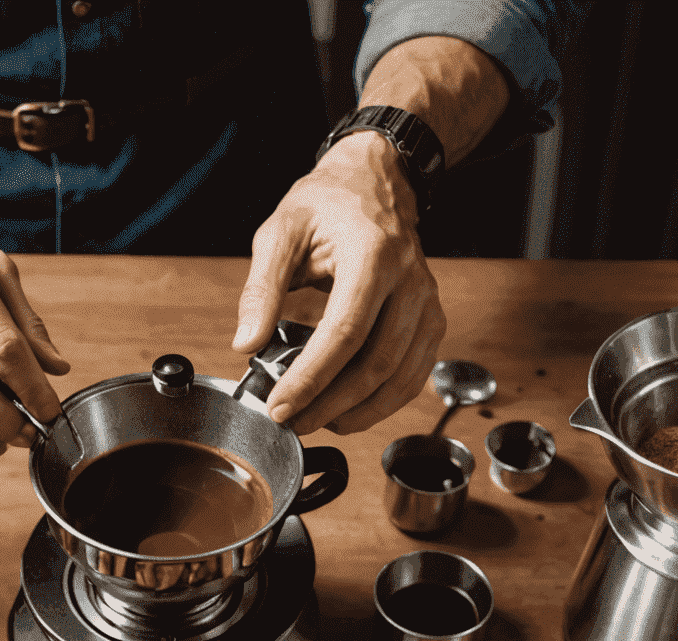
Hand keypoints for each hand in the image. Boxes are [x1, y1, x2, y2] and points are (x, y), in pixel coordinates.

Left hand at [232, 132, 444, 435]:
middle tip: (291, 421)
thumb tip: (246, 344)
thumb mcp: (281, 231)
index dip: (312, 378)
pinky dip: (383, 403)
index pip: (344, 333)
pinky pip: (413, 375)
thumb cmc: (328, 204)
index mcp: (373, 254)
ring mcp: (426, 302)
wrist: (376, 182)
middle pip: (375, 364)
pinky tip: (351, 412)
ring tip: (316, 421)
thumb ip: (262, 288)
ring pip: (399, 378)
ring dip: (358, 412)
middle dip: (330, 403)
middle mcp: (409, 281)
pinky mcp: (431, 319)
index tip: (280, 405)